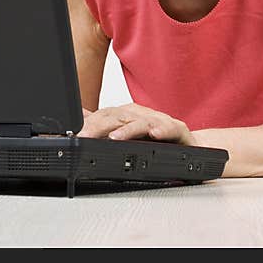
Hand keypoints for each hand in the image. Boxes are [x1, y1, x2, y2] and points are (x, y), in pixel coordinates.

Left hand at [78, 103, 195, 145]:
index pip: (104, 116)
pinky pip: (169, 129)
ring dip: (128, 130)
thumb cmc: (155, 143)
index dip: (88, 124)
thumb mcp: (126, 136)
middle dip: (100, 127)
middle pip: (119, 117)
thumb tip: (79, 117)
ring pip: (141, 122)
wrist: (188, 147)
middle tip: (85, 137)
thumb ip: (103, 126)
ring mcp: (160, 122)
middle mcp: (142, 116)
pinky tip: (155, 135)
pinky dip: (162, 131)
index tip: (74, 134)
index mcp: (128, 116)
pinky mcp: (178, 130)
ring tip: (114, 138)